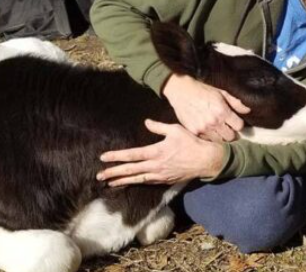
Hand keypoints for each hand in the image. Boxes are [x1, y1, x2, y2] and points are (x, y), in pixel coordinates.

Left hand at [96, 119, 223, 185]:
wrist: (206, 160)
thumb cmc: (191, 143)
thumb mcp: (175, 130)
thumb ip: (159, 127)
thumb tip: (146, 122)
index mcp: (156, 152)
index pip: (132, 155)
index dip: (116, 157)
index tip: (103, 158)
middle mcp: (155, 166)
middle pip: (130, 170)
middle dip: (113, 173)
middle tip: (99, 176)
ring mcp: (160, 175)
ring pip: (137, 179)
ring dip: (122, 181)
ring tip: (109, 183)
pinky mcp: (165, 181)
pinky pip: (147, 182)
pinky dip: (136, 183)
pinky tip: (129, 183)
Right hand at [162, 74, 250, 142]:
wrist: (181, 91)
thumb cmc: (202, 90)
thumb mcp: (222, 93)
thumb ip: (236, 103)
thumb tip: (248, 110)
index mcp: (223, 111)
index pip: (239, 126)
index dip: (238, 124)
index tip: (235, 122)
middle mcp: (214, 121)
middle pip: (230, 137)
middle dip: (231, 133)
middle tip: (228, 128)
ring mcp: (203, 128)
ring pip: (219, 141)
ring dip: (220, 136)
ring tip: (218, 129)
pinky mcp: (194, 132)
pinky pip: (207, 140)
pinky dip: (209, 137)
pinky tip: (208, 129)